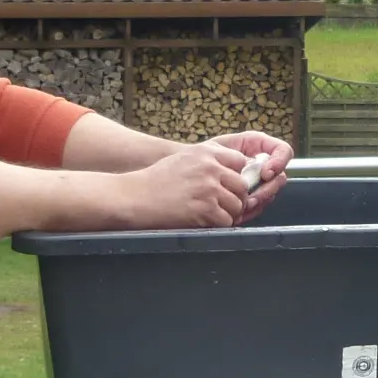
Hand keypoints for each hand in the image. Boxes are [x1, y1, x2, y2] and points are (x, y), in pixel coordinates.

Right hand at [125, 142, 249, 227]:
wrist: (135, 196)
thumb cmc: (157, 180)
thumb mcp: (184, 158)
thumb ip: (209, 161)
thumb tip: (234, 171)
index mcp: (206, 153)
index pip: (240, 161)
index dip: (236, 175)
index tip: (228, 185)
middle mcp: (210, 168)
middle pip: (242, 186)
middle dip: (235, 197)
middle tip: (224, 205)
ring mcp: (209, 189)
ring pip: (237, 205)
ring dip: (228, 213)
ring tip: (213, 214)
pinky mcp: (205, 210)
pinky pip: (226, 221)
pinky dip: (218, 225)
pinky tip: (205, 222)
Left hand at [207, 130, 293, 220]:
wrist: (187, 173)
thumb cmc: (200, 157)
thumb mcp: (217, 148)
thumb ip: (237, 152)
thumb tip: (253, 164)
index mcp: (258, 147)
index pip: (283, 151)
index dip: (280, 162)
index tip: (266, 173)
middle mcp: (262, 166)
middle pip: (280, 177)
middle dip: (268, 189)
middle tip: (252, 196)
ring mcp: (258, 184)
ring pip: (271, 194)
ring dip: (259, 201)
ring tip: (243, 205)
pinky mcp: (251, 200)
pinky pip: (259, 207)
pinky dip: (251, 211)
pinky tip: (240, 212)